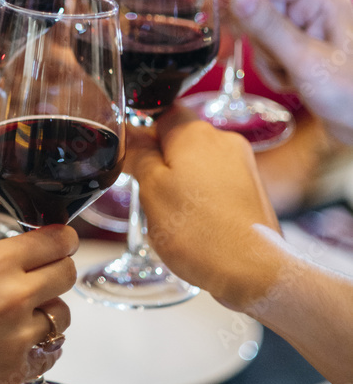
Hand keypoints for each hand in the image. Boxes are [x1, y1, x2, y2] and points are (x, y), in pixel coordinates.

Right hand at [0, 225, 77, 383]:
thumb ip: (1, 262)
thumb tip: (29, 257)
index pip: (56, 240)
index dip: (64, 239)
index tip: (65, 241)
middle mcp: (17, 294)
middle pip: (67, 273)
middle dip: (60, 270)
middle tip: (50, 275)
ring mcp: (22, 333)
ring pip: (63, 314)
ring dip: (49, 312)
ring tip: (26, 315)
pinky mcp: (21, 366)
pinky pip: (52, 351)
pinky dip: (43, 346)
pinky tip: (26, 342)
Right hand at [126, 106, 279, 307]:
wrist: (252, 270)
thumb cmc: (198, 230)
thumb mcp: (151, 190)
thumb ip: (139, 156)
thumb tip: (129, 137)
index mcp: (195, 133)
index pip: (163, 113)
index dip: (143, 132)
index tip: (131, 156)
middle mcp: (224, 141)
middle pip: (182, 139)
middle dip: (163, 160)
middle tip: (147, 191)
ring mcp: (243, 166)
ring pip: (200, 162)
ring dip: (183, 180)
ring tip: (172, 214)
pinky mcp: (254, 191)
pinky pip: (219, 182)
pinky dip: (204, 196)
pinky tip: (196, 223)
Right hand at [230, 0, 352, 141]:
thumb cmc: (350, 93)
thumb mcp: (305, 59)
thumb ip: (268, 26)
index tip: (218, 8)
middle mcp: (313, 7)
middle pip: (259, 6)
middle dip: (259, 38)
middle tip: (275, 58)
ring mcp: (305, 29)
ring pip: (260, 33)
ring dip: (267, 59)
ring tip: (291, 77)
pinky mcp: (299, 49)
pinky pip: (267, 51)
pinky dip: (273, 71)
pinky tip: (293, 84)